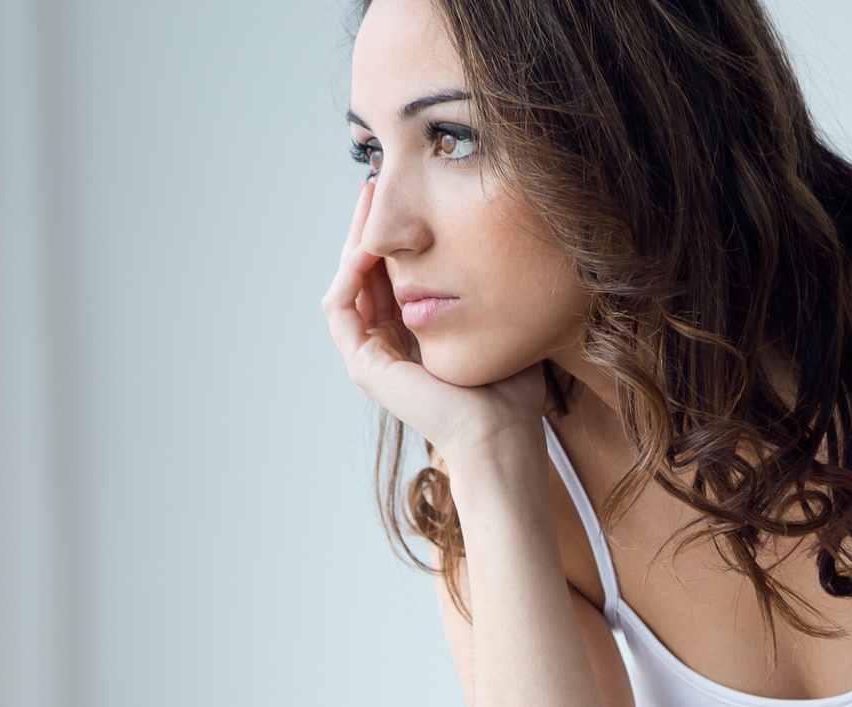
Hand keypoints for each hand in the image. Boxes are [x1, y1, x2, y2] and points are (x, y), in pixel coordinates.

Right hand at [321, 182, 546, 466]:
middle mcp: (386, 347)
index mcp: (412, 339)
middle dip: (366, 229)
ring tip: (367, 204)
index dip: (389, 236)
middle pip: (362, 275)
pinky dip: (349, 275)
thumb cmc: (510, 388)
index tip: (399, 196)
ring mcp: (370, 358)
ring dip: (353, 242)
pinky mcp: (365, 367)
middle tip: (373, 185)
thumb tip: (489, 245)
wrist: (503, 431)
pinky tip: (366, 246)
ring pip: (348, 285)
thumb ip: (478, 290)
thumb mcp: (491, 322)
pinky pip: (341, 308)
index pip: (388, 277)